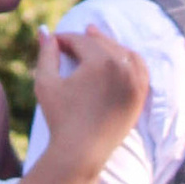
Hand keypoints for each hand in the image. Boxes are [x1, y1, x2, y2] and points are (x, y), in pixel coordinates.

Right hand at [32, 21, 148, 170]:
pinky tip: (118, 57)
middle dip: (84, 40)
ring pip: (122, 52)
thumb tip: (44, 30)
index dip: (64, 39)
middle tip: (70, 41)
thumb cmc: (60, 117)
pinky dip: (128, 59)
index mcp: (101, 61)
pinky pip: (139, 69)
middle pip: (102, 43)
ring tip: (94, 41)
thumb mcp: (46, 82)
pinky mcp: (140, 96)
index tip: (53, 42)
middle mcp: (123, 67)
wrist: (81, 153)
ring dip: (107, 45)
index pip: (81, 40)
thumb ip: (47, 53)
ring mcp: (135, 82)